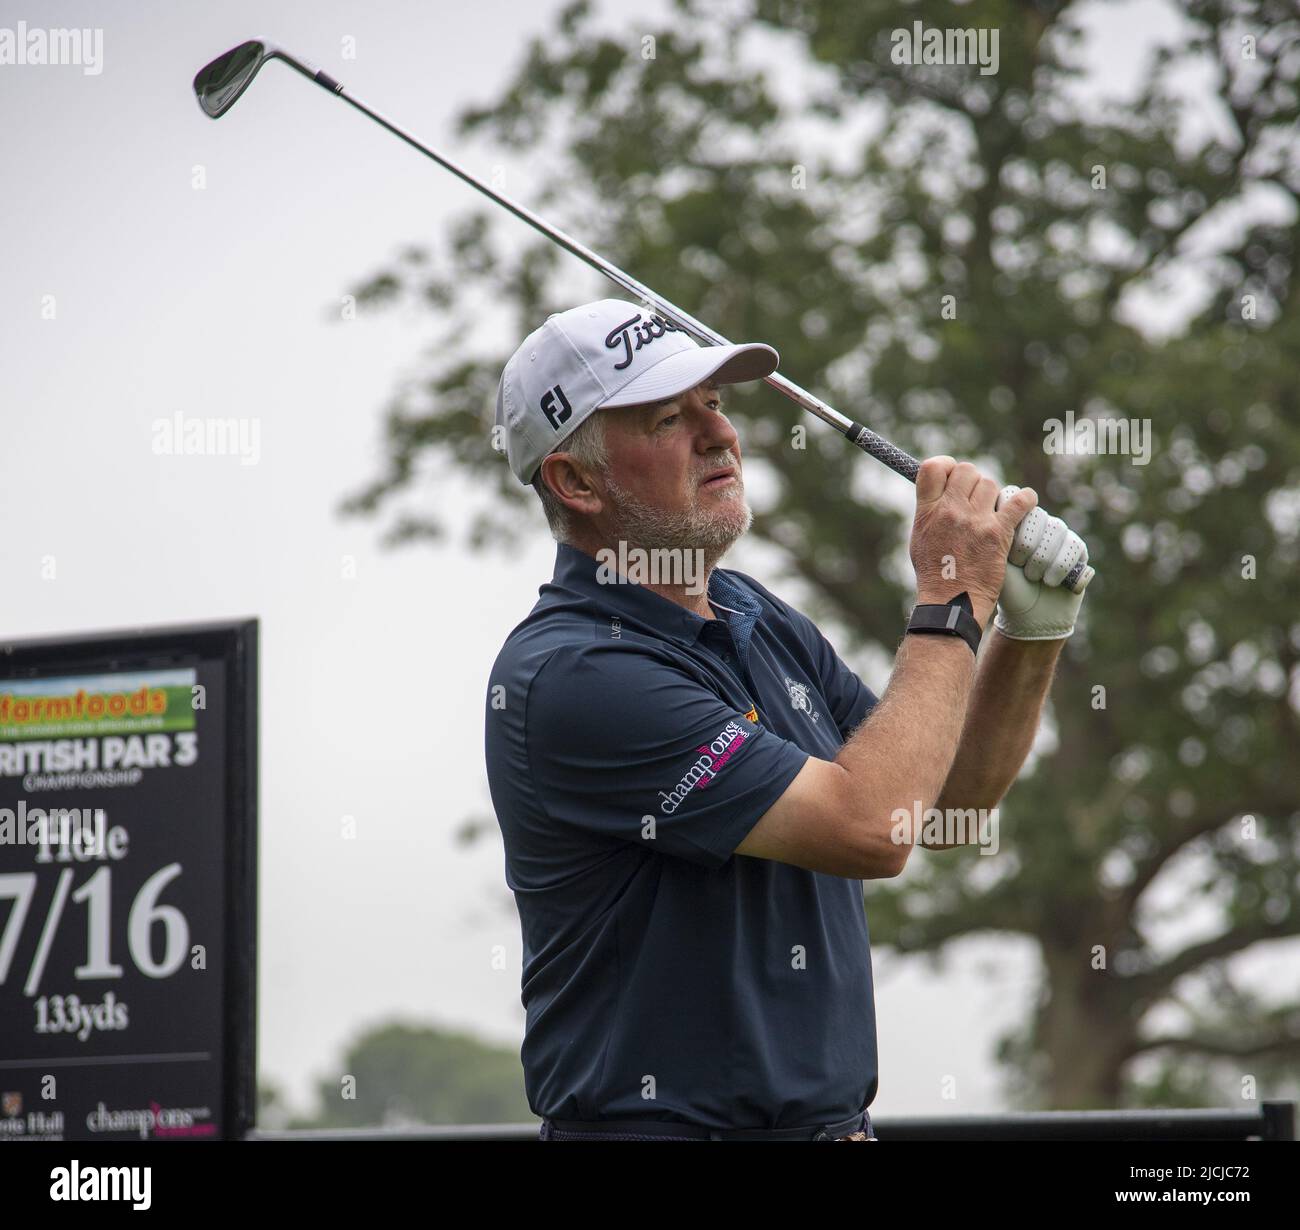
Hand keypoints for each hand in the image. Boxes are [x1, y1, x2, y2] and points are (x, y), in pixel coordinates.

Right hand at [909, 457, 1038, 627]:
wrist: (951, 603)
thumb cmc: (934, 573)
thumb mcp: (920, 537)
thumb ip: (930, 511)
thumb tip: (942, 488)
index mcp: (927, 511)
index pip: (933, 467)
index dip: (946, 464)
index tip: (952, 474)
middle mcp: (950, 511)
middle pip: (966, 470)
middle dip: (972, 480)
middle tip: (975, 497)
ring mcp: (975, 521)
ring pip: (991, 485)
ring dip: (993, 495)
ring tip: (992, 511)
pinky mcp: (998, 534)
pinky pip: (1019, 502)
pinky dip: (1025, 499)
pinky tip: (1026, 502)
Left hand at [993, 485, 1091, 639]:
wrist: (1027, 616)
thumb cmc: (1003, 588)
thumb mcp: (988, 559)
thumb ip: (985, 532)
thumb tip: (979, 508)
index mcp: (1010, 519)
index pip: (1012, 496)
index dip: (1008, 518)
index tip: (1002, 546)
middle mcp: (1036, 522)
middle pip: (1036, 513)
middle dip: (1026, 543)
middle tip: (1017, 564)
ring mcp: (1057, 533)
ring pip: (1056, 528)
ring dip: (1042, 557)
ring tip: (1031, 576)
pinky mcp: (1076, 548)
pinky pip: (1073, 545)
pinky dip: (1059, 567)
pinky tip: (1049, 581)